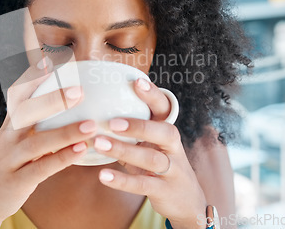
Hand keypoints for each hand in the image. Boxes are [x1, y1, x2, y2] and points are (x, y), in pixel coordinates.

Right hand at [0, 60, 97, 227]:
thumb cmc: (8, 165)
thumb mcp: (15, 140)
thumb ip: (36, 124)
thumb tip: (66, 106)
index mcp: (10, 125)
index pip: (20, 95)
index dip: (32, 77)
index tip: (50, 59)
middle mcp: (8, 138)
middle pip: (28, 114)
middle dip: (53, 99)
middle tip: (79, 90)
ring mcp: (10, 159)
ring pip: (37, 142)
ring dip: (65, 133)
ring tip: (91, 125)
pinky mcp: (16, 181)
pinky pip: (41, 168)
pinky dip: (62, 158)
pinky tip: (81, 150)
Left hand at [93, 78, 205, 228]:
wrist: (187, 202)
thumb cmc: (159, 166)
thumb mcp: (150, 145)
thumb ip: (131, 132)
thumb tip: (96, 111)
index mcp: (167, 131)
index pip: (164, 108)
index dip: (153, 95)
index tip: (137, 81)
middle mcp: (173, 147)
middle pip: (163, 132)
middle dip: (138, 126)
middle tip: (111, 122)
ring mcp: (172, 170)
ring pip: (151, 158)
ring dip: (124, 150)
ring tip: (99, 144)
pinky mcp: (165, 191)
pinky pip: (144, 184)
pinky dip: (123, 180)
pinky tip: (103, 176)